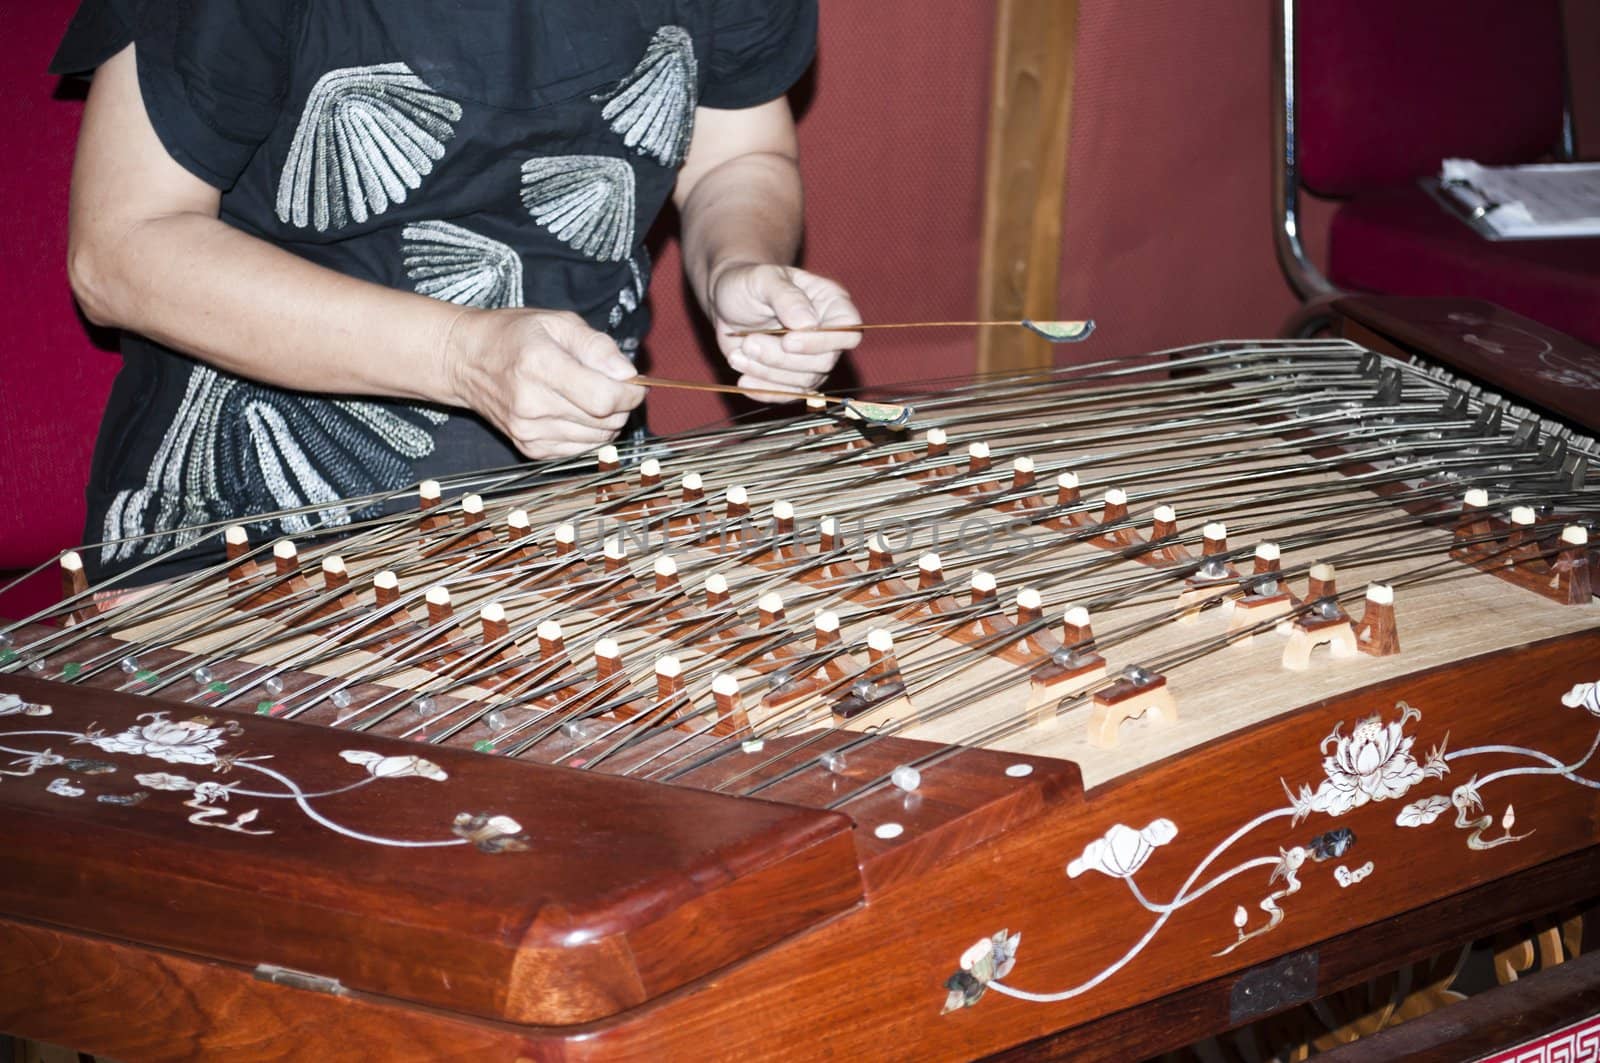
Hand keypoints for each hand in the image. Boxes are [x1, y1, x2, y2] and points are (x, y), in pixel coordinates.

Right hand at [444, 309, 645, 458]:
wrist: (466, 360)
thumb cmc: (515, 336)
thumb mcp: (558, 323)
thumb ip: (597, 346)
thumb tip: (628, 375)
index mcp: (540, 366)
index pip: (604, 398)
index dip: (630, 393)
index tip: (634, 382)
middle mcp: (531, 404)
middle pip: (605, 421)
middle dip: (621, 405)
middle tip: (611, 384)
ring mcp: (528, 431)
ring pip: (597, 439)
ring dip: (607, 420)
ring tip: (590, 395)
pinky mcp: (529, 448)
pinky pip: (580, 450)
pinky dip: (588, 434)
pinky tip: (575, 412)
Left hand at [709, 264, 861, 401]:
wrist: (726, 304)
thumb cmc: (748, 284)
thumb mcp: (763, 279)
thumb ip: (787, 296)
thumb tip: (808, 323)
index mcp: (832, 302)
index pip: (849, 331)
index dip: (823, 341)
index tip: (788, 341)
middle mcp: (828, 334)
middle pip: (825, 361)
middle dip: (783, 358)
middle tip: (749, 343)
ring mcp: (812, 358)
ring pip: (805, 381)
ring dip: (769, 372)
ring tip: (738, 354)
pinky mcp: (794, 378)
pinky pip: (789, 394)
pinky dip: (765, 390)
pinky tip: (744, 379)